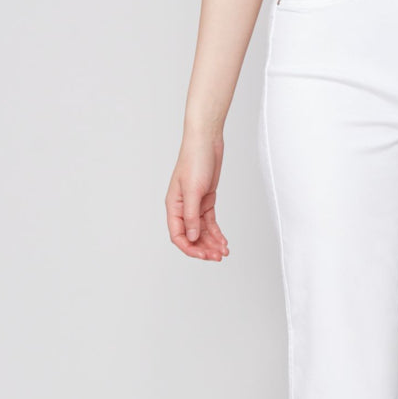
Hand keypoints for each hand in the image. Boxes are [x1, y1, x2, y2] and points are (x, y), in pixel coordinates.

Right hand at [166, 135, 229, 260]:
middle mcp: (183, 208)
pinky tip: (223, 241)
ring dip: (212, 242)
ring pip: (202, 231)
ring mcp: (195, 205)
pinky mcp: (206, 200)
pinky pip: (210, 222)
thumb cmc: (194, 160)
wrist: (207, 141)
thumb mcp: (193, 190)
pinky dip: (217, 233)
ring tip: (224, 252)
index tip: (203, 255)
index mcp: (173, 206)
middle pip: (191, 236)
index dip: (189, 248)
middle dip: (203, 248)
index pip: (177, 235)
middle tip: (217, 257)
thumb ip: (191, 216)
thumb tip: (192, 237)